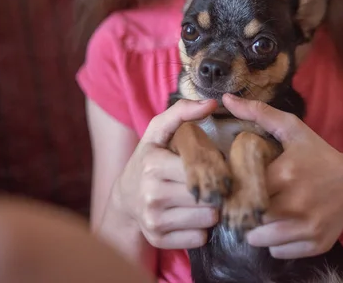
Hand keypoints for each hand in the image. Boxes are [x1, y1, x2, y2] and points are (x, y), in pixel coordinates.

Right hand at [112, 99, 219, 249]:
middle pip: (209, 195)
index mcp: (154, 165)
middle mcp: (152, 193)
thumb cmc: (149, 159)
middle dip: (217, 190)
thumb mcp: (159, 131)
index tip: (216, 167)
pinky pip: (198, 238)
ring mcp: (154, 219)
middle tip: (214, 185)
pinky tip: (193, 217)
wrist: (125, 198)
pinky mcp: (158, 239)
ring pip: (208, 218)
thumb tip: (212, 103)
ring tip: (204, 200)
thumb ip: (182, 112)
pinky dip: (201, 229)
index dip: (217, 168)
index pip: (204, 169)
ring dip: (212, 210)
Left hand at [222, 94, 342, 258]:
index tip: (233, 186)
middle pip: (249, 215)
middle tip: (242, 203)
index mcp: (287, 172)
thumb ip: (258, 113)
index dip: (233, 189)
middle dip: (241, 210)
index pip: (243, 188)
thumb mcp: (292, 129)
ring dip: (254, 229)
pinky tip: (279, 226)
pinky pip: (277, 252)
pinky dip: (273, 243)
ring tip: (260, 215)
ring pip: (260, 239)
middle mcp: (298, 202)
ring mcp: (308, 226)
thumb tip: (226, 99)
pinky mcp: (315, 244)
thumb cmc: (318, 155)